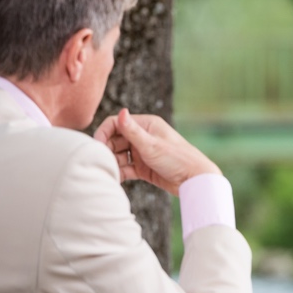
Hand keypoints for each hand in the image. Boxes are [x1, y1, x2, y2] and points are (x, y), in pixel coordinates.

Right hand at [94, 109, 220, 194]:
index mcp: (146, 124)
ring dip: (112, 163)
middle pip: (115, 140)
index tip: (97, 146)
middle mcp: (143, 136)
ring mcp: (142, 152)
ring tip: (108, 172)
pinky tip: (114, 180)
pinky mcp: (143, 168)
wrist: (195, 181)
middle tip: (101, 162)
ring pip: (119, 155)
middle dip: (106, 150)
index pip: (116, 123)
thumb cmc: (178, 159)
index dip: (104, 133)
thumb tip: (121, 111)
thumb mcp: (152, 145)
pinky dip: (119, 173)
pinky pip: (125, 168)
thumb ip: (133, 131)